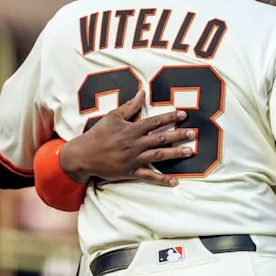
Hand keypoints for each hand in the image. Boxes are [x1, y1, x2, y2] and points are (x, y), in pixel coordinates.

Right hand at [60, 90, 195, 185]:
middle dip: (178, 135)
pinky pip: (149, 177)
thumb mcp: (112, 117)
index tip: (184, 114)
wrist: (82, 156)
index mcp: (131, 129)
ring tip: (190, 151)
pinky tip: (175, 182)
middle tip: (193, 134)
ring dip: (175, 154)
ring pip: (158, 156)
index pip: (154, 122)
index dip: (170, 117)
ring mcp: (133, 159)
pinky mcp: (130, 172)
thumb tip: (142, 93)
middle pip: (160, 138)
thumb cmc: (98, 134)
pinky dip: (162, 180)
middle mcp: (134, 144)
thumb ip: (129, 106)